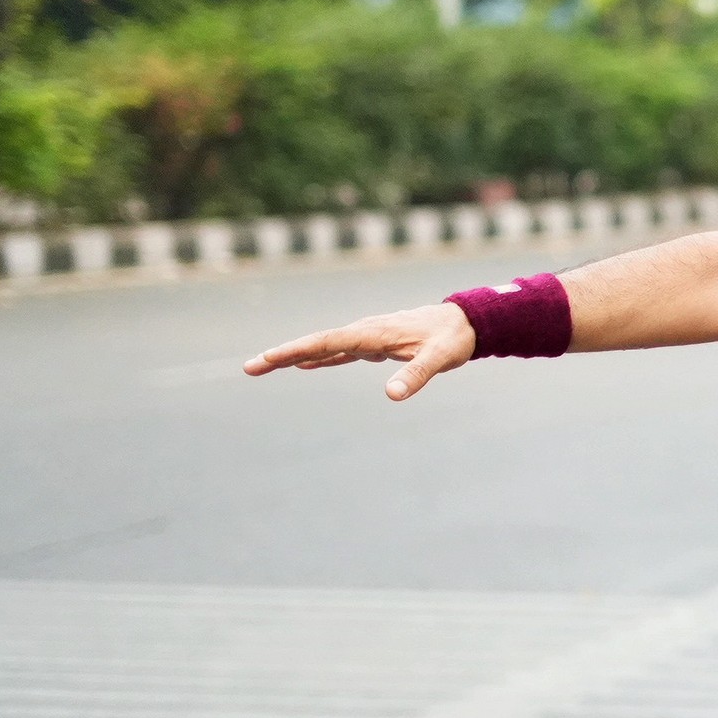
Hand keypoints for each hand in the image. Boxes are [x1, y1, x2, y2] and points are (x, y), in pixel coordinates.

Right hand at [243, 301, 476, 400]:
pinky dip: (320, 357)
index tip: (265, 360)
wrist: (467, 321)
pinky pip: (340, 351)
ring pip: (324, 346)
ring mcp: (368, 337)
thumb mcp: (439, 359)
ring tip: (265, 366)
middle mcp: (364, 332)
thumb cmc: (452, 339)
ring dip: (295, 356)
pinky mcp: (375, 344)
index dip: (293, 352)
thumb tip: (392, 395)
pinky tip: (305, 365)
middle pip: (315, 343)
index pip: (324, 343)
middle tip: (249, 368)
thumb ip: (416, 375)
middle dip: (282, 355)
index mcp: (372, 333)